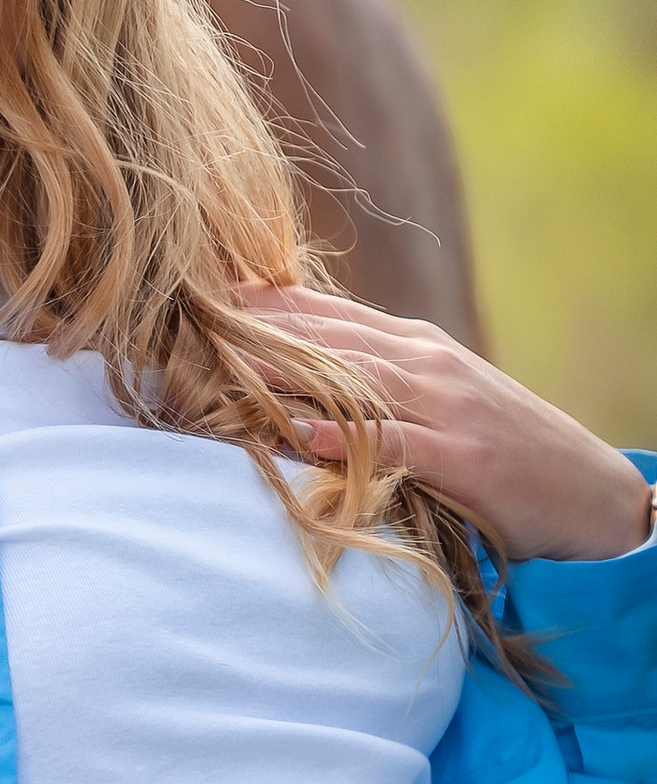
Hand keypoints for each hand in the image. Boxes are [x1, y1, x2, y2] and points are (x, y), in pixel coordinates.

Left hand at [239, 284, 652, 565]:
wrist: (591, 490)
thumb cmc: (505, 449)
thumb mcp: (440, 400)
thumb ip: (380, 381)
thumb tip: (306, 374)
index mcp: (417, 347)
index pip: (330, 314)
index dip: (269, 303)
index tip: (208, 293)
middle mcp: (427, 365)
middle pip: (330, 338)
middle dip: (260, 329)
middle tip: (192, 321)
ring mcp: (446, 408)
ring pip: (354, 379)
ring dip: (288, 370)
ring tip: (226, 364)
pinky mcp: (463, 457)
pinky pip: (395, 441)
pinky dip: (347, 435)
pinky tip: (302, 430)